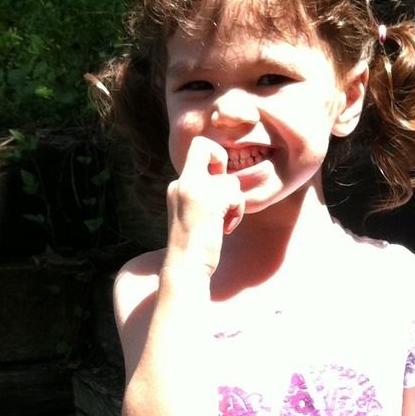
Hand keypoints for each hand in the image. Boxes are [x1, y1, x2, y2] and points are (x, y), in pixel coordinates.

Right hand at [165, 136, 246, 272]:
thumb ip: (201, 194)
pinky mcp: (209, 203)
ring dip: (234, 201)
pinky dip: (237, 212)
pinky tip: (226, 228)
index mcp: (177, 186)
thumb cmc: (193, 248)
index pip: (195, 147)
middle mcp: (182, 183)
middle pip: (205, 146)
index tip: (217, 178)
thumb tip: (223, 179)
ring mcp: (194, 191)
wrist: (185, 269)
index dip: (212, 154)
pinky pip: (236, 195)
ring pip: (230, 179)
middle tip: (223, 187)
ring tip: (224, 221)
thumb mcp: (191, 214)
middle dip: (221, 159)